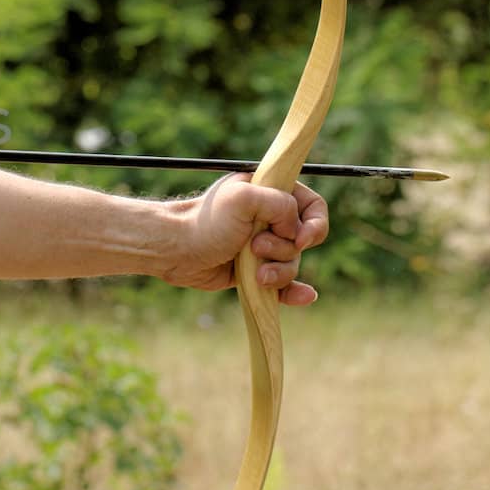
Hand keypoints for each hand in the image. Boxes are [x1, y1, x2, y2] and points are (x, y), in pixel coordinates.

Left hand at [159, 174, 329, 304]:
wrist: (176, 251)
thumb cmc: (205, 221)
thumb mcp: (244, 199)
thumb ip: (280, 204)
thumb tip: (295, 231)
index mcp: (269, 192)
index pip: (312, 205)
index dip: (314, 223)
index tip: (300, 238)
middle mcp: (268, 218)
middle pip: (303, 239)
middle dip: (284, 248)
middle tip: (255, 247)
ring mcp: (262, 246)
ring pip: (292, 263)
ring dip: (279, 272)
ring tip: (255, 274)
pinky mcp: (255, 270)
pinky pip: (284, 284)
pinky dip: (294, 291)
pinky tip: (304, 296)